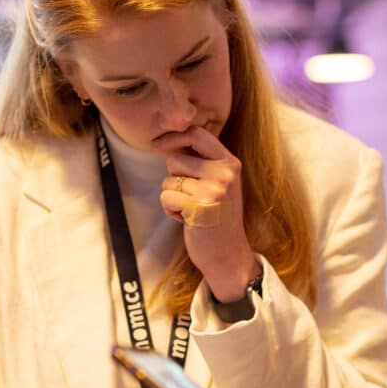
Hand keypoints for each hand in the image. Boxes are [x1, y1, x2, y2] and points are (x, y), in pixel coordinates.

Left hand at [155, 126, 258, 300]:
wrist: (227, 253)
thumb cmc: (216, 216)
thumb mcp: (219, 182)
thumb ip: (202, 161)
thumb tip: (170, 140)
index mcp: (230, 163)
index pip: (197, 134)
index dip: (173, 137)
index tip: (157, 144)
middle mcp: (224, 173)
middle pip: (175, 159)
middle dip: (174, 178)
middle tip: (191, 197)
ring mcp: (214, 190)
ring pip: (168, 180)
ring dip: (172, 196)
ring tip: (190, 209)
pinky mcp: (199, 207)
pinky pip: (166, 197)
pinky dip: (170, 210)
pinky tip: (186, 219)